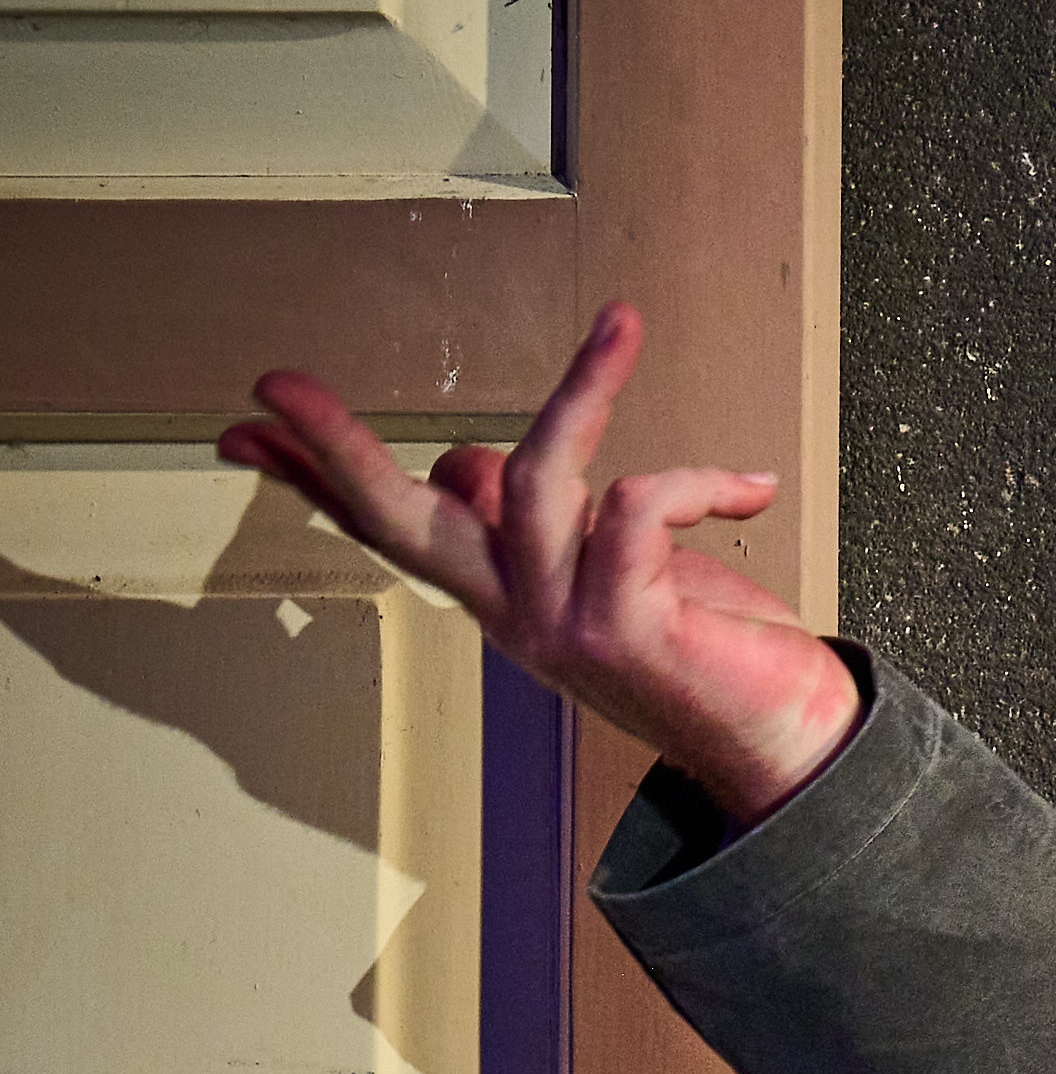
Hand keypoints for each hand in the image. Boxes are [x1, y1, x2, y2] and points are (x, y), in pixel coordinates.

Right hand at [217, 300, 858, 821]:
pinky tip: (748, 491)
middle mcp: (516, 615)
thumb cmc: (713, 650)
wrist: (793, 747)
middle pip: (399, 519)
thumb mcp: (615, 572)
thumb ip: (548, 521)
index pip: (392, 532)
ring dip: (580, 389)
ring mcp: (562, 625)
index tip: (245, 433)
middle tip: (276, 383)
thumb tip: (469, 463)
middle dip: (336, 446)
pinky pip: (638, 502)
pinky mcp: (624, 628)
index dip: (317, 482)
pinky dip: (697, 481)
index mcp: (504, 597)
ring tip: (620, 325)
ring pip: (533, 477)